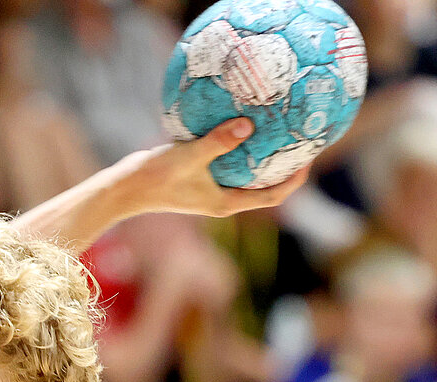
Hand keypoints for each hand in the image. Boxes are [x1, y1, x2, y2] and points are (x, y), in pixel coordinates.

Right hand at [120, 118, 310, 219]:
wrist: (126, 189)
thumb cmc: (156, 178)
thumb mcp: (190, 156)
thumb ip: (219, 141)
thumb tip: (248, 124)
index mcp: (227, 202)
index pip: (273, 196)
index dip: (295, 180)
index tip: (309, 158)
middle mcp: (223, 199)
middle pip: (265, 188)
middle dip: (285, 168)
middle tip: (300, 142)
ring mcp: (212, 191)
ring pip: (248, 176)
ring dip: (264, 159)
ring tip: (278, 134)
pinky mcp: (201, 180)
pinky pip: (231, 166)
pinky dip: (242, 152)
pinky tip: (243, 129)